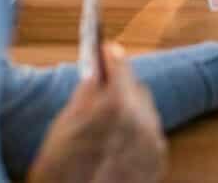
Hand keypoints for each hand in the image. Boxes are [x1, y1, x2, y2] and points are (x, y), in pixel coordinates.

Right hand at [28, 43, 166, 182]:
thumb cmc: (60, 169)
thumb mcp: (64, 123)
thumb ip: (86, 93)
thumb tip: (96, 74)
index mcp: (115, 105)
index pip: (119, 66)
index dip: (111, 56)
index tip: (106, 49)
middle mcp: (141, 121)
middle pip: (136, 88)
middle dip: (121, 83)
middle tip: (107, 79)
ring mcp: (152, 142)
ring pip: (145, 110)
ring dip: (131, 107)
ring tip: (112, 108)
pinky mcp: (158, 160)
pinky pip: (150, 133)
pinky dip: (137, 130)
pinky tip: (120, 134)